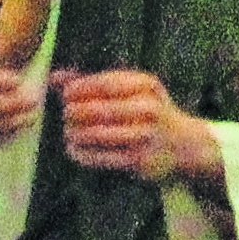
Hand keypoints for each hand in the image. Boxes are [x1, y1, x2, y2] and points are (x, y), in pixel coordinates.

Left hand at [52, 71, 223, 189]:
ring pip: (100, 135)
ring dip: (78, 134)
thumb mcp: (130, 90)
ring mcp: (145, 136)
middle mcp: (149, 109)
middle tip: (66, 114)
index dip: (81, 88)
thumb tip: (53, 78)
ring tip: (68, 133)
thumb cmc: (148, 111)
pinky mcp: (140, 161)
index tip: (66, 94)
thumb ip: (92, 83)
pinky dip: (84, 154)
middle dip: (77, 112)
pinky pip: (104, 157)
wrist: (184, 145)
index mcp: (146, 86)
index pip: (106, 84)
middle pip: (101, 109)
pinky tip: (74, 150)